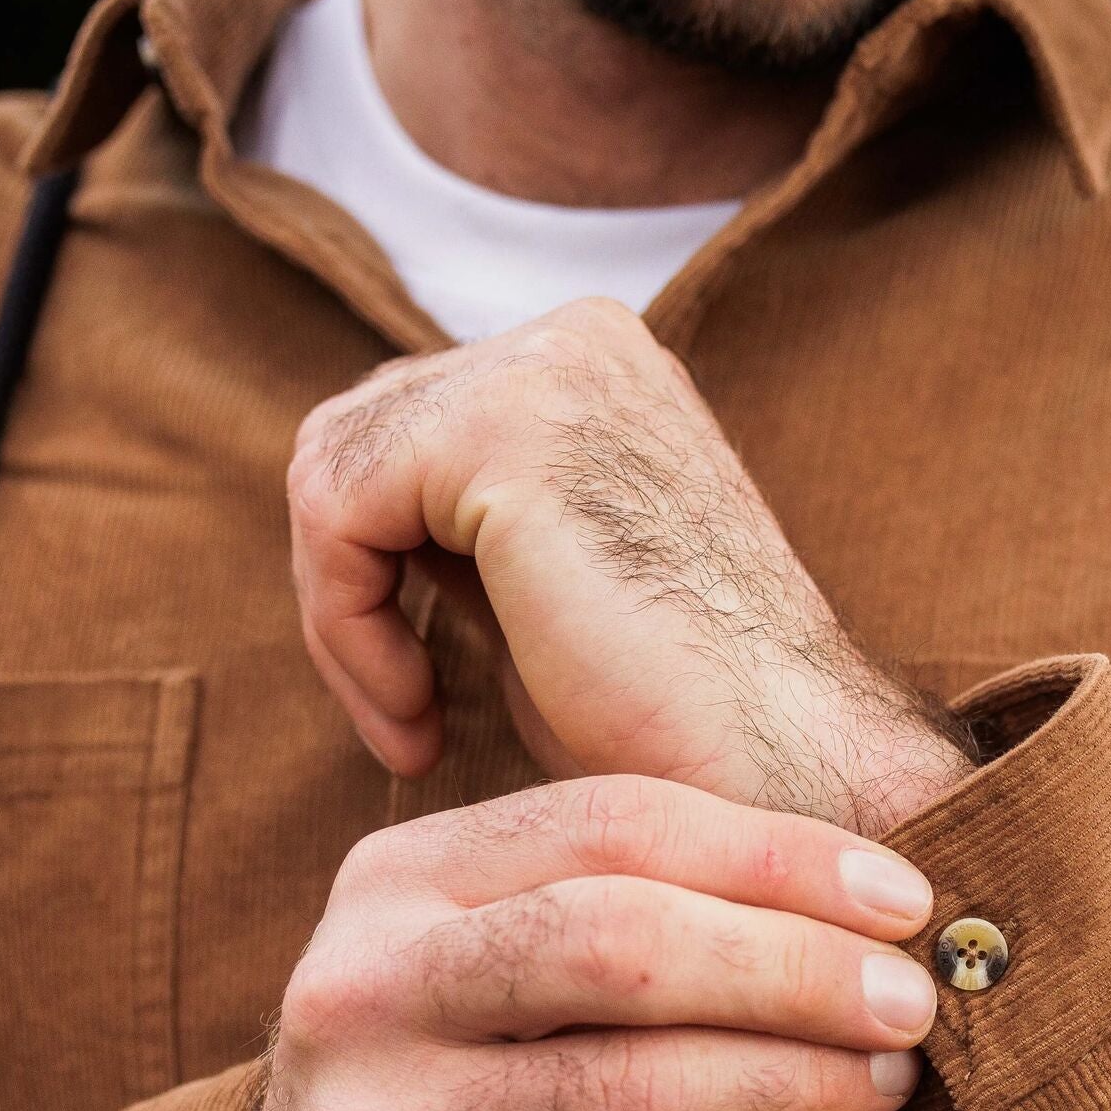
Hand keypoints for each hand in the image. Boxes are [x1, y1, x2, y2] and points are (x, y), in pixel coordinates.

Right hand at [250, 774, 937, 1110]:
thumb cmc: (464, 1076)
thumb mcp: (496, 960)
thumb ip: (631, 907)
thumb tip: (872, 898)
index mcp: (400, 878)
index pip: (612, 825)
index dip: (773, 854)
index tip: (903, 899)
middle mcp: (365, 985)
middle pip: (616, 943)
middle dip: (790, 968)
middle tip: (908, 1002)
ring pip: (627, 1090)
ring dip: (790, 1082)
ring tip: (889, 1085)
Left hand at [287, 300, 973, 836]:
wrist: (781, 771)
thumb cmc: (679, 729)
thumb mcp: (547, 595)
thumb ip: (463, 531)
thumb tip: (348, 519)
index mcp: (598, 367)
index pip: (406, 431)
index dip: (378, 576)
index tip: (421, 707)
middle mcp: (578, 339)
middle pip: (354, 436)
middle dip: (352, 593)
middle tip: (409, 724)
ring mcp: (548, 366)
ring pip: (329, 471)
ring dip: (344, 624)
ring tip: (417, 728)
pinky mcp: (506, 422)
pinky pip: (333, 511)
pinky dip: (345, 630)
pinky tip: (420, 719)